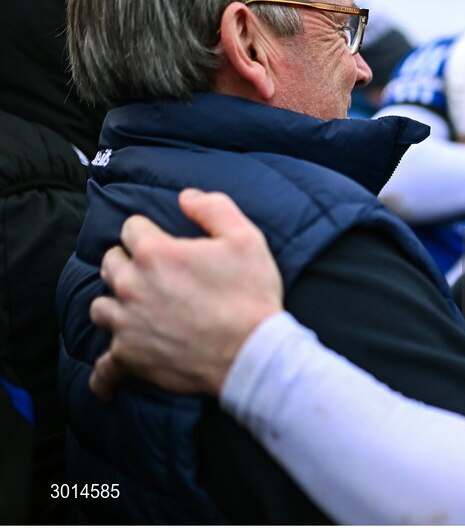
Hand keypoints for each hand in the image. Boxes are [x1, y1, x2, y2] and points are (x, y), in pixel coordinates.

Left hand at [90, 189, 283, 399]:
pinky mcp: (130, 358)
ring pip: (100, 307)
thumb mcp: (245, 237)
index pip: (132, 228)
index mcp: (155, 253)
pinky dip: (104, 374)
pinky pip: (104, 369)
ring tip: (133, 308)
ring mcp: (127, 325)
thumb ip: (214, 208)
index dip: (148, 230)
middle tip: (151, 271)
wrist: (253, 352)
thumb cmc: (251, 295)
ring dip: (114, 303)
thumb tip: (186, 197)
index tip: (164, 240)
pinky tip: (107, 378)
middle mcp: (132, 286)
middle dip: (127, 262)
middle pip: (110, 264)